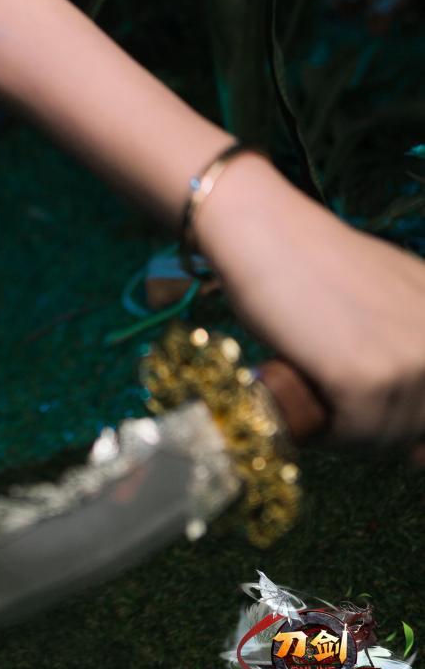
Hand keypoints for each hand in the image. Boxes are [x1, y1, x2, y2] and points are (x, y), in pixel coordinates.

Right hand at [195, 152, 424, 460]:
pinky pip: (356, 433)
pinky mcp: (368, 377)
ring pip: (389, 434)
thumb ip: (406, 345)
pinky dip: (326, 429)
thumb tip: (419, 440)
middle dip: (376, 422)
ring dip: (348, 428)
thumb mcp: (381, 297)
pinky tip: (304, 391)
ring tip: (314, 388)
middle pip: (419, 422)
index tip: (372, 407)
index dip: (404, 413)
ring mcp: (411, 358)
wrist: (260, 229)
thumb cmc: (308, 263)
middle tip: (331, 394)